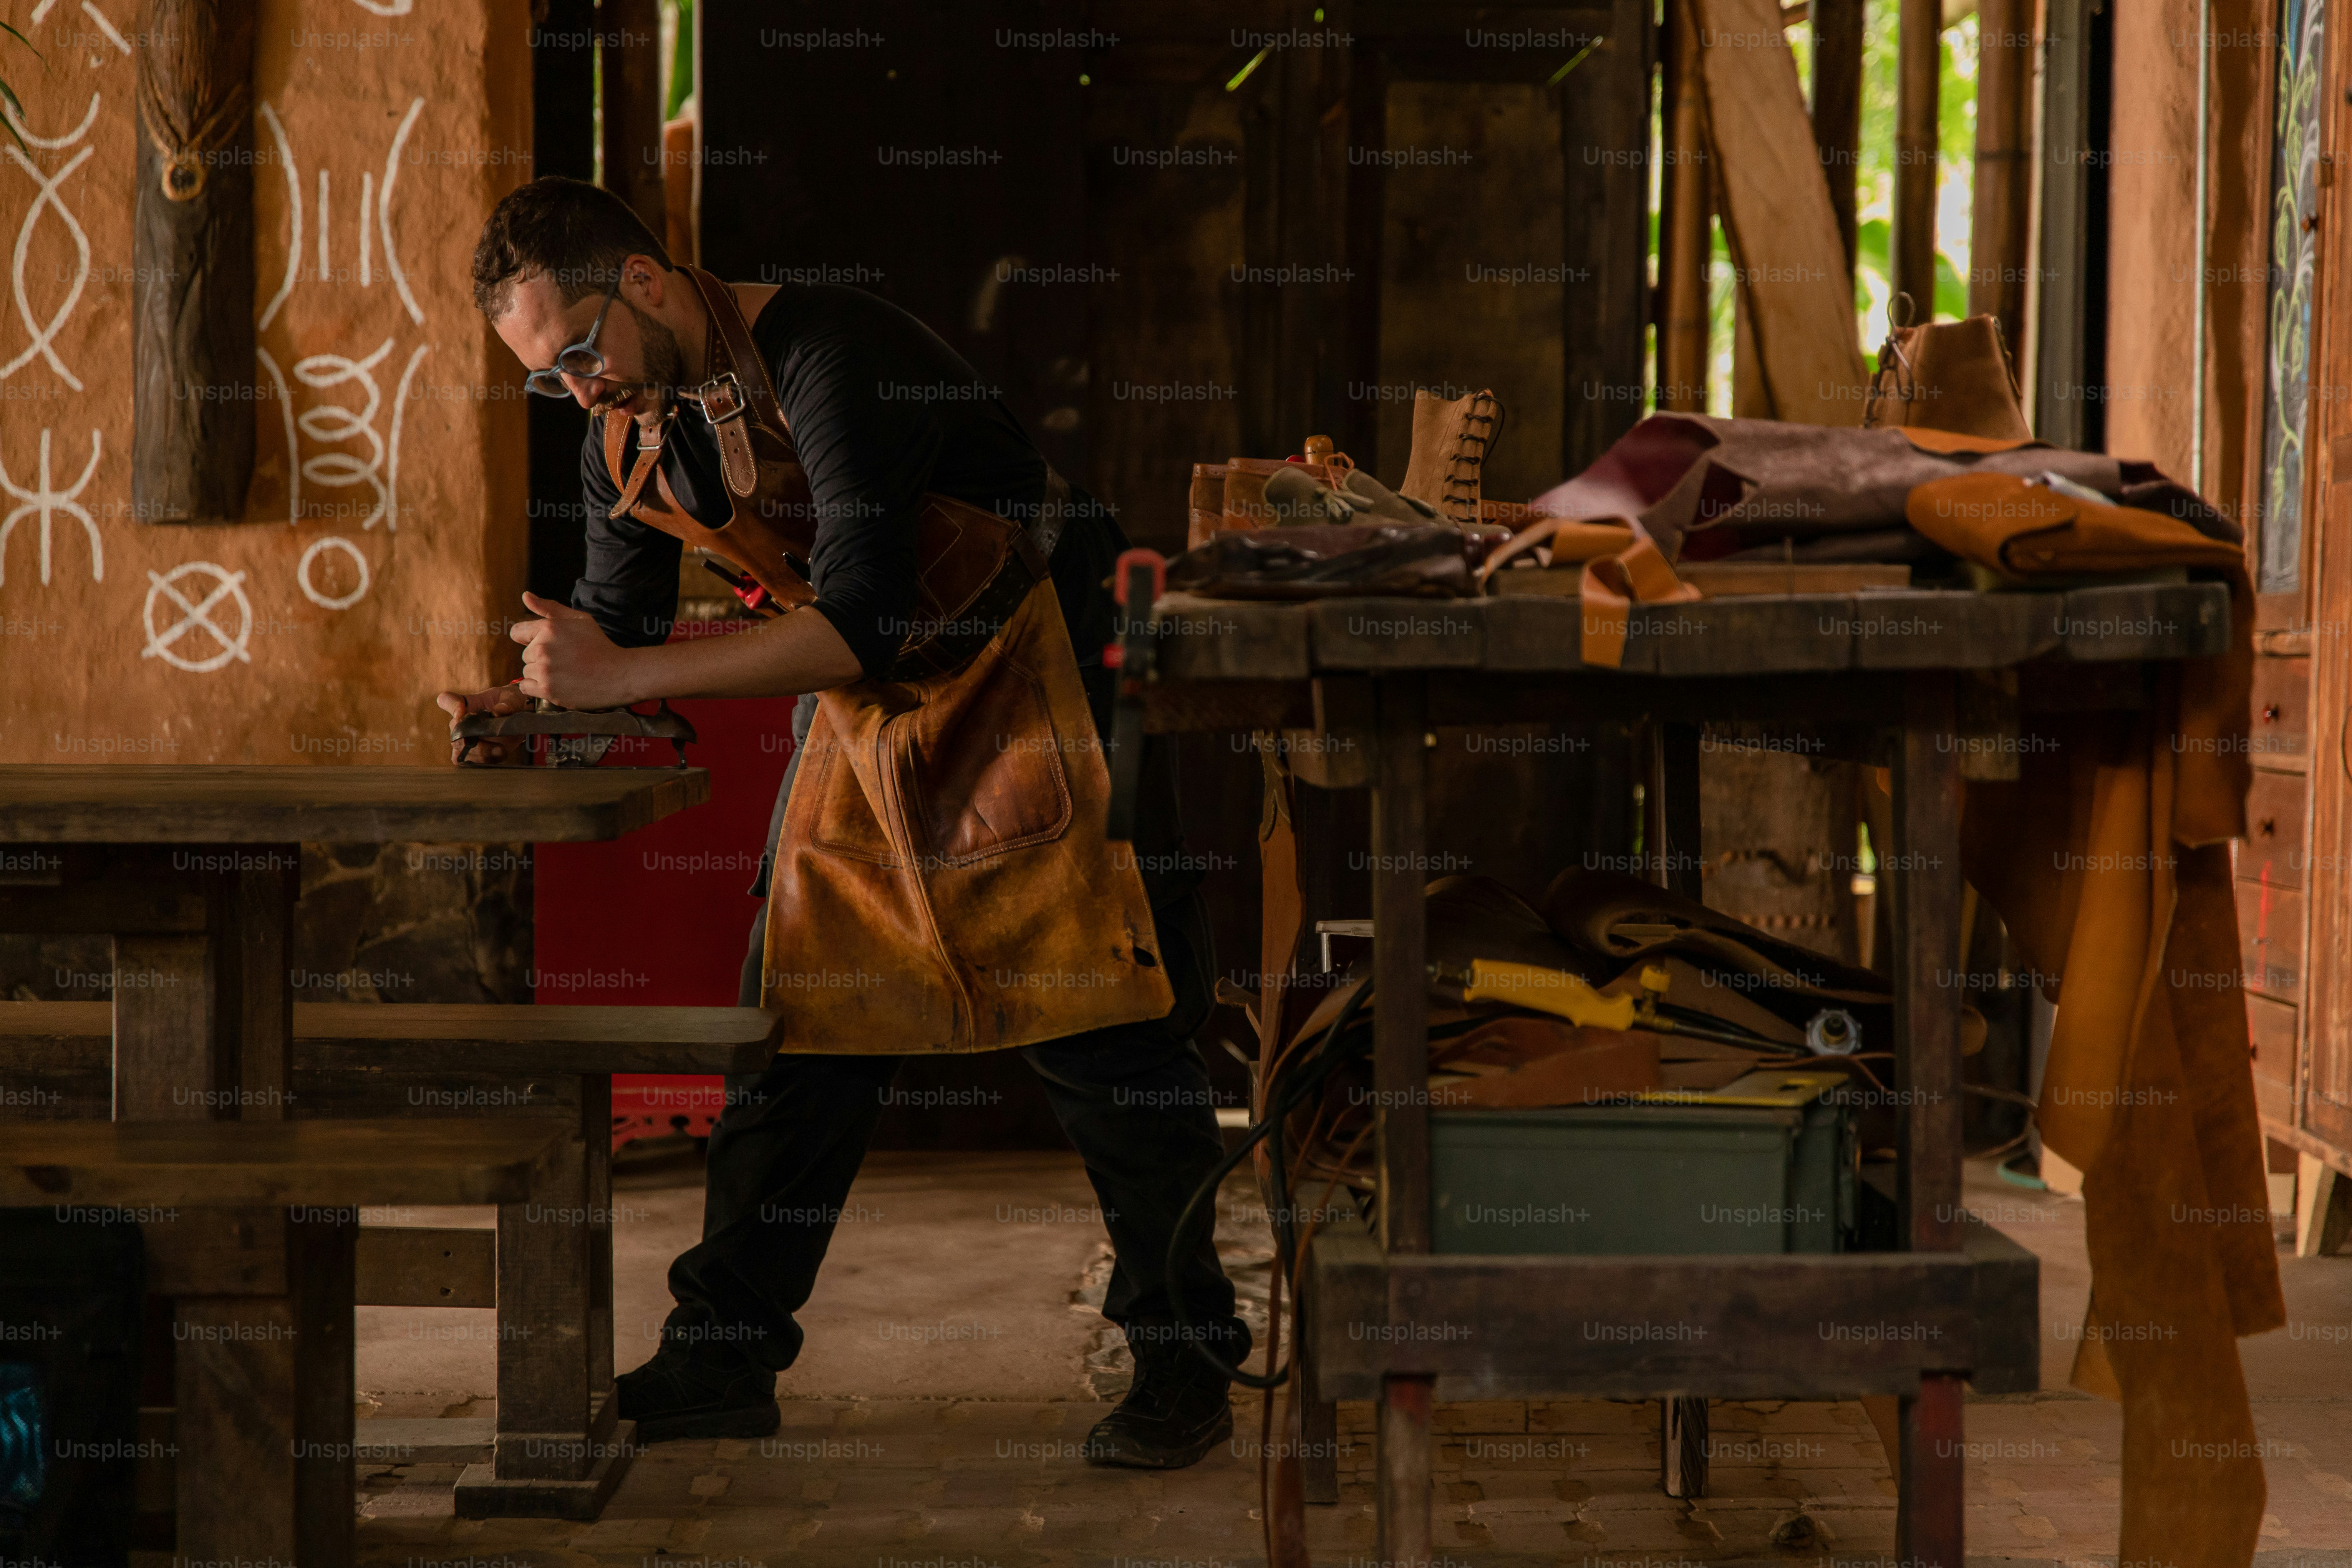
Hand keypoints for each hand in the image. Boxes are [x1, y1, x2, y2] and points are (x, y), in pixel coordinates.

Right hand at [435, 684, 530, 765]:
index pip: (447, 700)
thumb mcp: (513, 698)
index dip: (451, 706)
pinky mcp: (472, 754)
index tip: (461, 711)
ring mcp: (465, 739)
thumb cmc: (512, 703)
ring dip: (480, 752)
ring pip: (460, 750)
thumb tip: (497, 712)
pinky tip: (499, 756)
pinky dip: (484, 761)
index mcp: (467, 703)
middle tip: (491, 740)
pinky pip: (468, 762)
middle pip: (454, 731)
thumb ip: (507, 704)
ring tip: (501, 750)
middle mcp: (461, 722)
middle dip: (470, 738)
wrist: (520, 719)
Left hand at [511, 592, 639, 708]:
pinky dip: (538, 688)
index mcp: (549, 628)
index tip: (547, 646)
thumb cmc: (600, 646)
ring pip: (528, 671)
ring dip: (541, 674)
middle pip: (525, 655)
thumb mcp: (579, 619)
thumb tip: (525, 596)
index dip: (530, 639)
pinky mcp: (547, 690)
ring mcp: (544, 670)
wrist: (619, 675)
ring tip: (565, 674)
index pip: (517, 633)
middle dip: (540, 658)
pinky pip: (526, 688)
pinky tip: (557, 684)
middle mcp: (543, 647)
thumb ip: (549, 608)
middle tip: (565, 661)